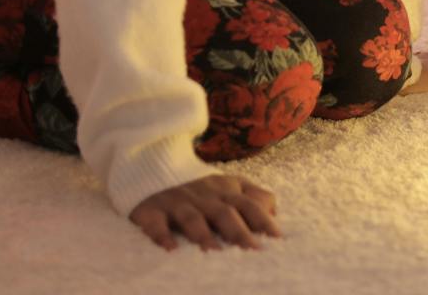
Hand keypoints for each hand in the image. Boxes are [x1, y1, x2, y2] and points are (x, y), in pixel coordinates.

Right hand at [130, 174, 280, 251]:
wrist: (154, 175)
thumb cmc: (202, 193)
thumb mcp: (230, 188)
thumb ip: (254, 198)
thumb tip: (275, 213)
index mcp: (226, 190)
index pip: (249, 203)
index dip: (263, 220)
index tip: (276, 239)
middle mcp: (204, 195)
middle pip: (224, 213)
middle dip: (239, 232)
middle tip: (252, 250)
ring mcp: (178, 202)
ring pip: (193, 218)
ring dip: (204, 234)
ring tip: (214, 252)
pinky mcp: (152, 211)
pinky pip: (155, 223)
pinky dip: (162, 236)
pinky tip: (170, 250)